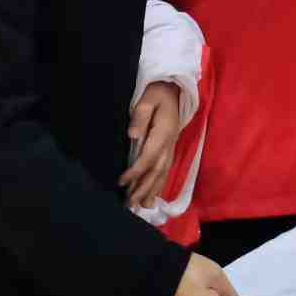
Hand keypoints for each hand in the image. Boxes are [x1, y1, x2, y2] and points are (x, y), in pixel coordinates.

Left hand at [121, 81, 181, 206]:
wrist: (174, 88)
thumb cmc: (157, 92)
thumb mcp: (147, 99)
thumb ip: (140, 117)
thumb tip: (133, 136)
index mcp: (163, 133)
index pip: (148, 157)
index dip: (135, 171)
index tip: (121, 182)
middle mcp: (169, 144)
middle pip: (156, 171)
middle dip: (143, 189)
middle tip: (130, 204)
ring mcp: (171, 147)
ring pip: (163, 173)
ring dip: (152, 191)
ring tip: (142, 207)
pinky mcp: (170, 148)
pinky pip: (166, 170)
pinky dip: (159, 184)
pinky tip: (153, 196)